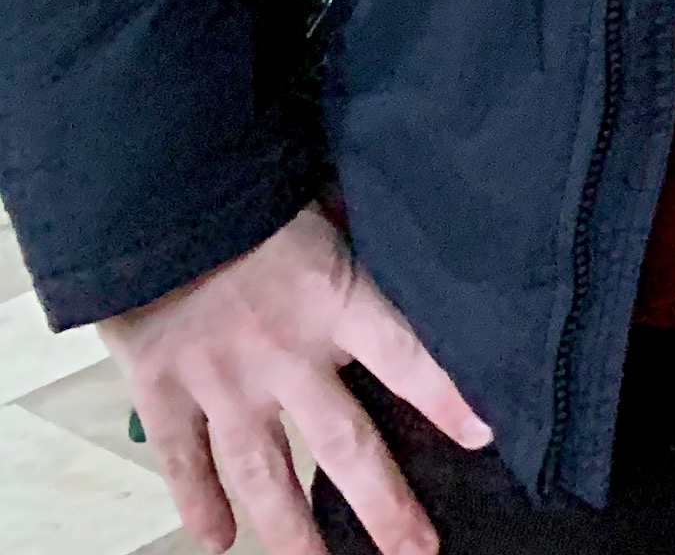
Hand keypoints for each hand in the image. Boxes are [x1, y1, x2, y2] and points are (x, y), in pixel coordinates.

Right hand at [100, 204, 487, 554]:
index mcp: (334, 301)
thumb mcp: (324, 204)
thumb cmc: (247, 193)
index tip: (486, 438)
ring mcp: (223, 381)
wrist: (150, 193)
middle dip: (383, 507)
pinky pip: (185, 460)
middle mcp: (284, 355)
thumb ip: (360, 240)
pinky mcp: (163, 390)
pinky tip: (216, 540)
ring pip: (265, 472)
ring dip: (291, 530)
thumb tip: (411, 238)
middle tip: (417, 552)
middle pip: (344, 445)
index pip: (408, 357)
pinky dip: (198, 502)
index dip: (447, 398)